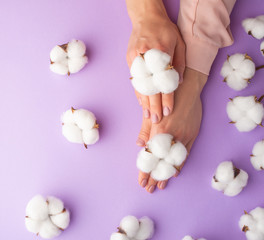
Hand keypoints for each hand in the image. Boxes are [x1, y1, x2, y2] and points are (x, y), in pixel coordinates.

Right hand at [126, 0, 185, 141]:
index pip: (164, 81)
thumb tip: (177, 83)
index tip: (169, 111)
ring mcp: (136, 60)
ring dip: (144, 102)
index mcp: (161, 53)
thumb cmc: (165, 30)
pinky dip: (138, 92)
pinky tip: (141, 103)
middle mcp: (147, 58)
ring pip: (141, 85)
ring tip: (148, 116)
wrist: (146, 18)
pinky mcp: (130, 61)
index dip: (167, 97)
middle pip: (151, 87)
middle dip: (154, 105)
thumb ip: (179, 63)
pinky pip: (135, 80)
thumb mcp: (179, 43)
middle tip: (157, 120)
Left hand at [137, 68, 207, 192]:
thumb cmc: (166, 99)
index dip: (146, 171)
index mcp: (159, 132)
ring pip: (174, 161)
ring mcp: (184, 137)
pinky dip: (179, 164)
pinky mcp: (192, 135)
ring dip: (167, 174)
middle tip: (148, 188)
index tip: (141, 181)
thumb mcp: (152, 113)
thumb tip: (139, 146)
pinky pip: (185, 154)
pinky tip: (175, 172)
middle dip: (154, 177)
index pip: (151, 157)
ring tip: (161, 185)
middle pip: (162, 162)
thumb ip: (146, 130)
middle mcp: (172, 137)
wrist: (186, 88)